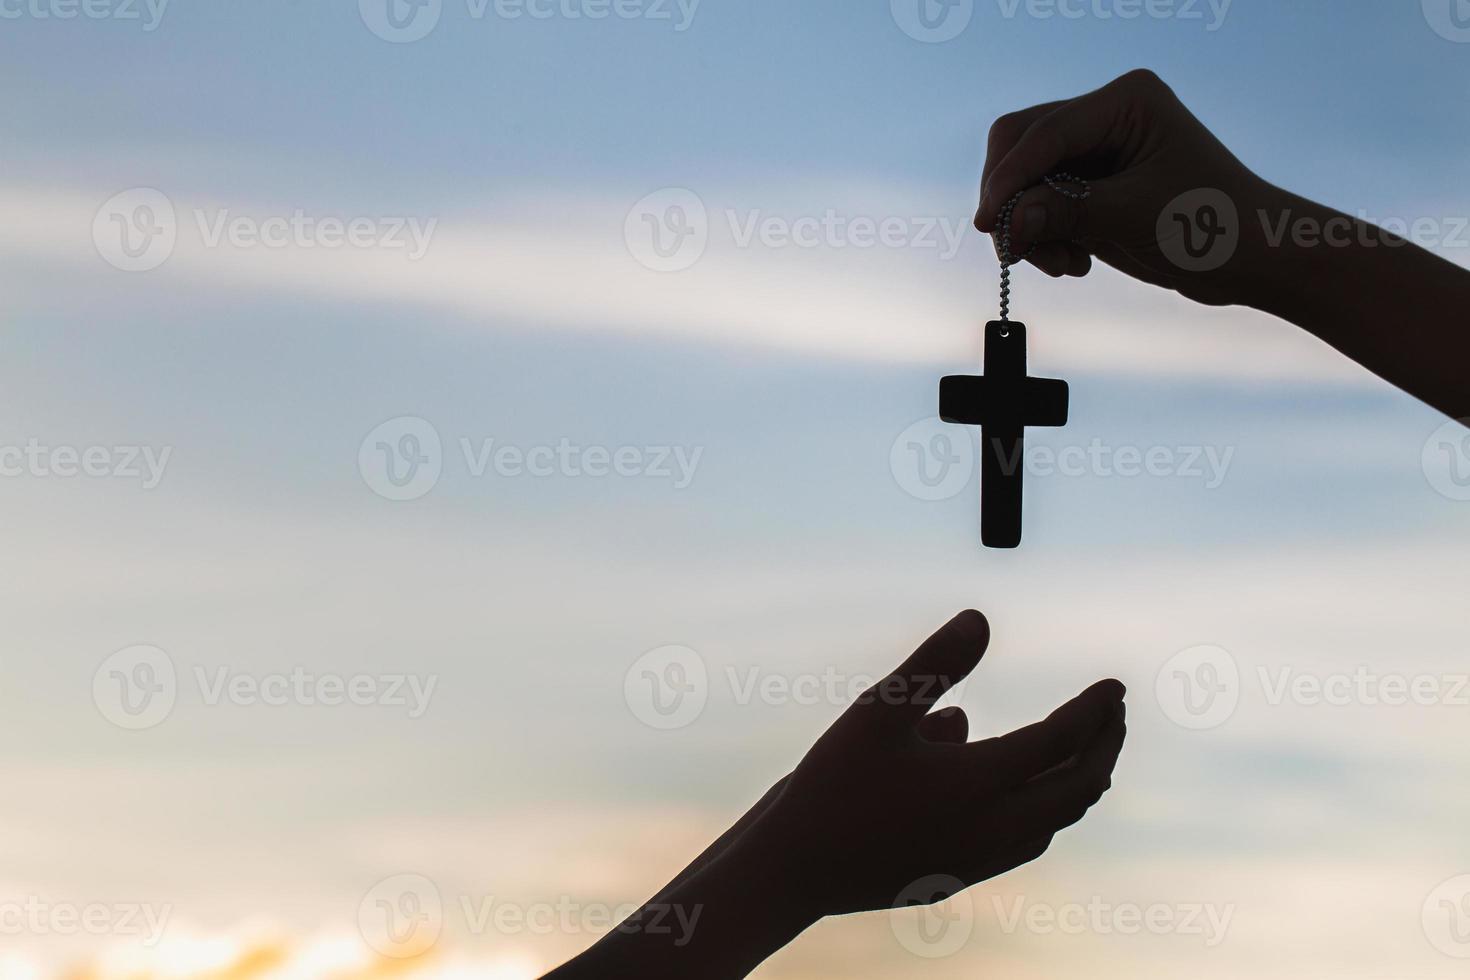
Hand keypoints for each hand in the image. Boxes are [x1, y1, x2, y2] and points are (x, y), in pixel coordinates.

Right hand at [545, 610, 1127, 978]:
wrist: (797, 868)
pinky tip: (1023, 793)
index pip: (1064, 740)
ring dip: (1080, 780)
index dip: (1095, 709)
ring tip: (1083, 749)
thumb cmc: (834, 781)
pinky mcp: (963, 875)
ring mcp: (983, 858)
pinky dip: (1046, 809)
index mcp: (982, 781)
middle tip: (1113, 712)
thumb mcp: (879, 710)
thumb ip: (935, 662)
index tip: (1115, 685)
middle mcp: (995, 826)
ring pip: (1057, 820)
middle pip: (1078, 786)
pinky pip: (1028, 841)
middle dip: (1105, 746)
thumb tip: (982, 618)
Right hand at [975, 68, 1272, 306]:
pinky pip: (1039, 206)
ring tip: (1062, 265)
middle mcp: (1105, 116)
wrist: (1252, 258)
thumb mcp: (1134, 216)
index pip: (1044, 133)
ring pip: (1024, 180)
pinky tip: (1074, 262)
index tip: (988, 224)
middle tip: (1017, 251)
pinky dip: (1043, 237)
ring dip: (1028, 226)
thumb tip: (1007, 223)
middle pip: (1021, 146)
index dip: (1009, 179)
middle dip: (1013, 200)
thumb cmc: (1214, 226)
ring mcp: (1095, 151)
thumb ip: (1065, 214)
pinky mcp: (1090, 186)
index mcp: (1126, 101)